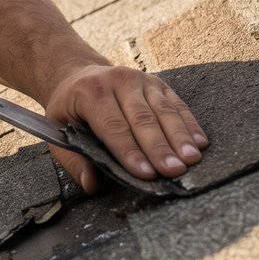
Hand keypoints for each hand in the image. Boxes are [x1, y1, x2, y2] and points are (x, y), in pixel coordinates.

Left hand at [40, 63, 207, 192]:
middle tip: (174, 171)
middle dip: (159, 147)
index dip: (130, 151)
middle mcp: (118, 81)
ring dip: (179, 137)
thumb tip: (91, 185)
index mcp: (90, 92)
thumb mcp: (58, 131)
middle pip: (142, 119)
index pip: (112, 126)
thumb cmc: (70, 110)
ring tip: (192, 160)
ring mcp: (141, 79)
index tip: (146, 174)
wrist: (78, 74)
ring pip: (163, 110)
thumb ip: (74, 159)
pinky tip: (200, 142)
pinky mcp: (158, 84)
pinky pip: (177, 104)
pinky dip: (189, 124)